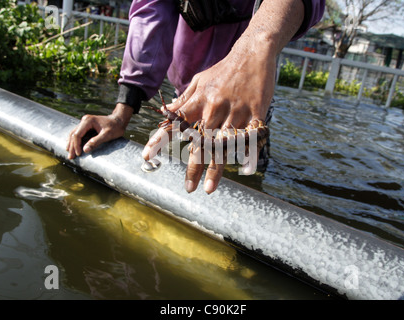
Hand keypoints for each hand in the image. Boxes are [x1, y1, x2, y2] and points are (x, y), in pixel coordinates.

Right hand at [66, 103, 132, 158]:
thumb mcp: (107, 135)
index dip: (76, 145)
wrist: (119, 120)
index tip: (78, 154)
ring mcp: (85, 122)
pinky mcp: (87, 126)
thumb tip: (85, 150)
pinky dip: (75, 141)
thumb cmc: (115, 127)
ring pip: (74, 133)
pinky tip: (73, 147)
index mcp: (88, 121)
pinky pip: (78, 133)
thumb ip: (96, 141)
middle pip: (74, 134)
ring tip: (70, 154)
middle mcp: (84, 120)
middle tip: (70, 157)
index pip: (77, 134)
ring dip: (71, 144)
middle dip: (72, 146)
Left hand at [143, 40, 275, 193]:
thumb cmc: (223, 70)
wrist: (252, 54)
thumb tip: (165, 112)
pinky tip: (243, 170)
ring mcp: (236, 112)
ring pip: (224, 145)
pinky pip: (250, 138)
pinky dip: (246, 155)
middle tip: (188, 187)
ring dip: (216, 168)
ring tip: (208, 188)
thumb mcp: (199, 80)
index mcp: (199, 101)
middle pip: (201, 142)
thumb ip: (183, 100)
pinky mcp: (256, 114)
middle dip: (193, 166)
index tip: (147, 156)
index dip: (160, 140)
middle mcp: (215, 108)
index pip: (175, 123)